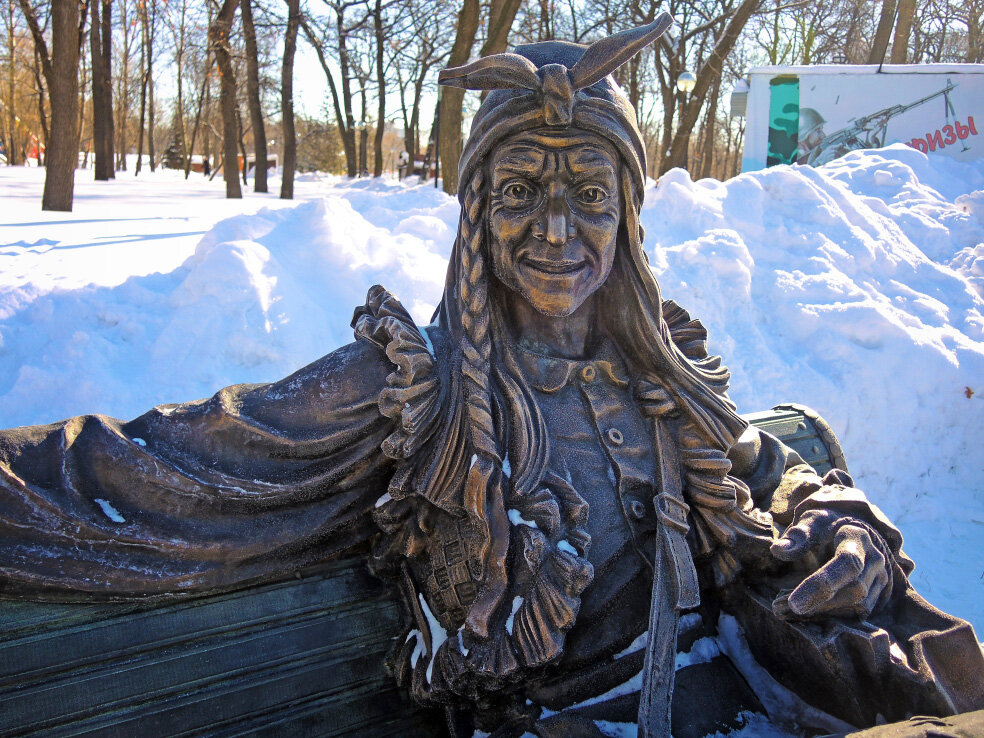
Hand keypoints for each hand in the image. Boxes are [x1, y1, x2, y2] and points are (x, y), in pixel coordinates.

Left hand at [770, 511, 891, 619]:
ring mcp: (880, 578)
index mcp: (857, 537)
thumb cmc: (827, 526)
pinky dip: (832, 616)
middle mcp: (875, 559)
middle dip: (819, 604)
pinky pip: (858, 613)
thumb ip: (798, 535)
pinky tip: (810, 611)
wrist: (850, 529)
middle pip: (853, 590)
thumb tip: (778, 550)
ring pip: (857, 606)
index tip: (794, 603)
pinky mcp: (878, 594)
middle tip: (784, 609)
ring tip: (791, 610)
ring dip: (824, 612)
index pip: (847, 564)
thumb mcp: (811, 521)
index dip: (821, 585)